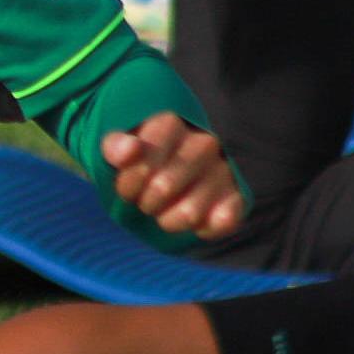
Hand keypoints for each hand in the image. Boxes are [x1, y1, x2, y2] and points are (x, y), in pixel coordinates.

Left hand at [100, 114, 243, 240]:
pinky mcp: (238, 196)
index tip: (127, 188)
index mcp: (170, 124)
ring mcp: (223, 169)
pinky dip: (205, 229)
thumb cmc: (140, 161)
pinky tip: (194, 224)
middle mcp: (203, 142)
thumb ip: (115, 146)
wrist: (171, 172)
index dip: (128, 184)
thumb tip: (131, 149)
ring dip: (168, 221)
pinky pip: (225, 220)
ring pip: (189, 213)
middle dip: (146, 203)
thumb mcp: (117, 148)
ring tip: (165, 212)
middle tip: (146, 201)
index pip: (142, 163)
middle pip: (163, 188)